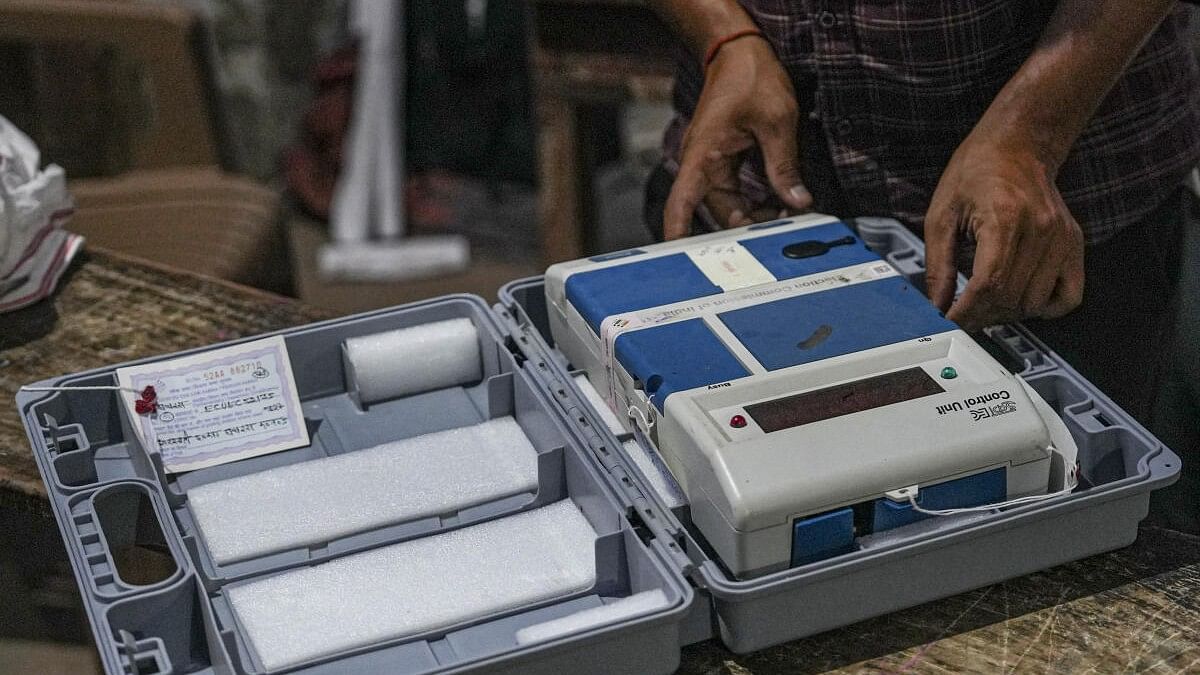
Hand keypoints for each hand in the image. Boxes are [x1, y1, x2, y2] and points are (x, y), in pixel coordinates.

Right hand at [663, 36, 812, 238]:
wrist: (739, 51)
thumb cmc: (749, 75)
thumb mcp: (776, 121)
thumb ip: (784, 165)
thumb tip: (798, 200)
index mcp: (703, 155)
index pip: (681, 203)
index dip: (678, 232)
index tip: (679, 258)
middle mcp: (703, 163)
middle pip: (718, 211)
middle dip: (748, 226)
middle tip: (783, 229)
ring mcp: (713, 162)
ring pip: (732, 203)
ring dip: (756, 214)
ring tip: (788, 214)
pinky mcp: (726, 159)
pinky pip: (739, 189)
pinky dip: (758, 198)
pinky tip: (781, 200)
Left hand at [924, 134, 1084, 331]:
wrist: (1016, 146)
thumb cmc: (977, 171)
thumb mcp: (942, 215)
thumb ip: (937, 264)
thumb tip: (935, 304)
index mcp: (1005, 218)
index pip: (987, 284)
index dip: (966, 311)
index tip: (950, 320)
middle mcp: (1040, 229)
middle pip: (1010, 298)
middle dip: (981, 315)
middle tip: (962, 314)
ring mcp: (1061, 238)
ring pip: (1034, 302)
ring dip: (1006, 314)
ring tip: (986, 305)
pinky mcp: (1073, 243)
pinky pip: (1069, 295)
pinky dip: (1045, 308)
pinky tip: (1021, 300)